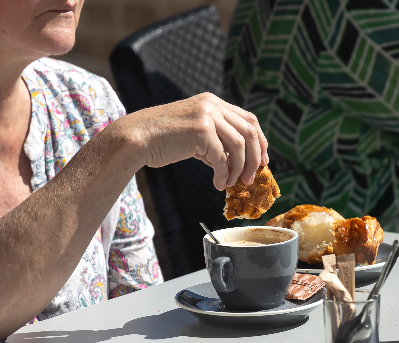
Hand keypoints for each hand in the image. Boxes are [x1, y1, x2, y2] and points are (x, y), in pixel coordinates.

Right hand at [115, 93, 268, 190]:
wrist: (136, 138)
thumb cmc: (163, 140)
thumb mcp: (195, 134)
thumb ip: (217, 141)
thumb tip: (240, 161)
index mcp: (212, 102)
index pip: (249, 119)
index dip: (260, 141)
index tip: (263, 161)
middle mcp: (212, 105)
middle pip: (250, 132)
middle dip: (255, 158)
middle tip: (252, 178)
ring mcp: (207, 116)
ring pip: (240, 146)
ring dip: (240, 169)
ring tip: (233, 183)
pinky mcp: (201, 131)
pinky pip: (222, 158)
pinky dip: (224, 175)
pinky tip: (218, 184)